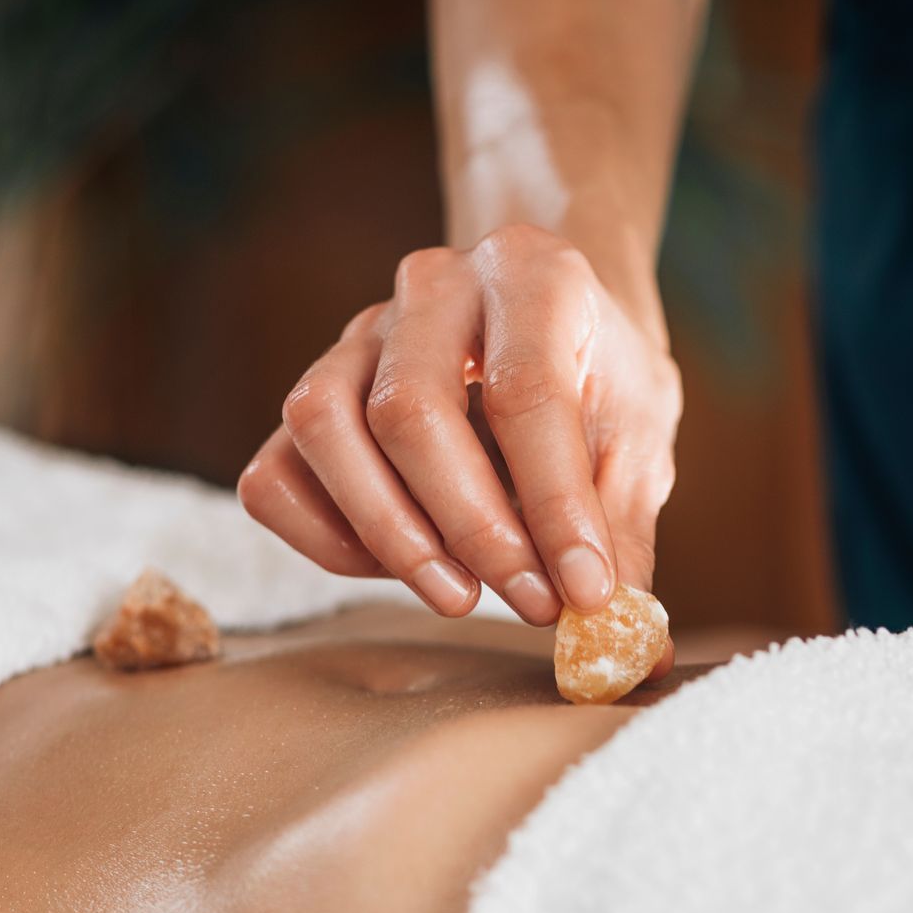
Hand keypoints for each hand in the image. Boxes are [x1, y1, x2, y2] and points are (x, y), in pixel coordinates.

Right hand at [239, 224, 680, 629]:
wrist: (551, 316)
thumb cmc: (597, 377)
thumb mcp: (637, 437)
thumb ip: (623, 527)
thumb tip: (628, 637)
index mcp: (531, 276)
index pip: (526, 393)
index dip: (554, 506)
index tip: (584, 592)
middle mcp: (433, 286)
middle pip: (409, 410)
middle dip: (472, 529)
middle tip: (531, 602)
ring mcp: (357, 334)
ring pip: (322, 426)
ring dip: (390, 533)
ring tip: (461, 595)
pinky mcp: (314, 390)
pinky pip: (275, 471)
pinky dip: (327, 537)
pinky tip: (398, 568)